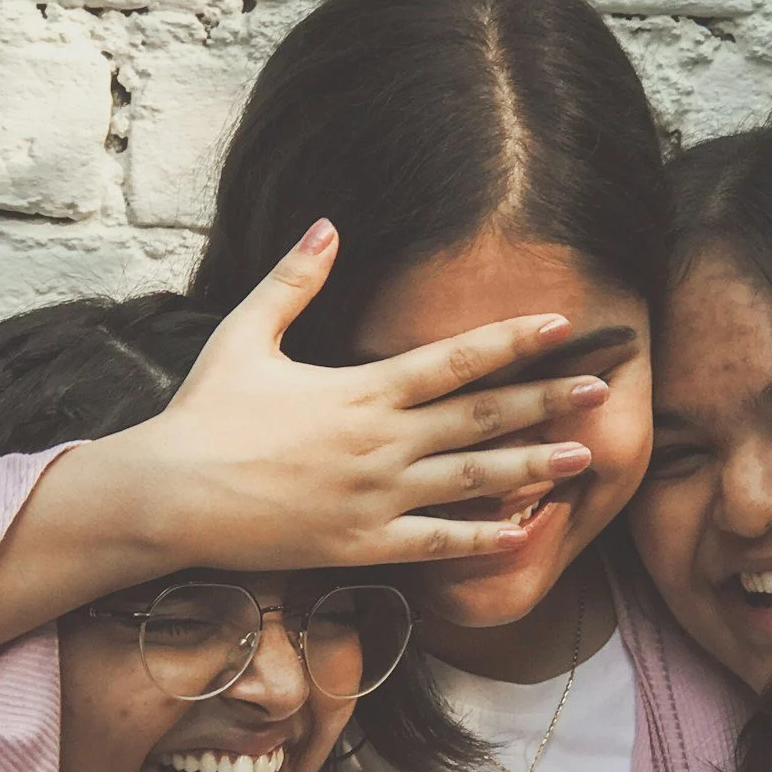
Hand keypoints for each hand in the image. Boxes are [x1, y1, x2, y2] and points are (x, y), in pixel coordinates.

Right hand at [100, 218, 611, 569]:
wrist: (170, 496)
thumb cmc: (204, 414)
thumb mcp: (245, 335)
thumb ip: (294, 280)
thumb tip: (328, 226)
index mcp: (362, 389)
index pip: (455, 358)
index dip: (512, 340)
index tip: (560, 325)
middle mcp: (381, 443)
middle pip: (482, 417)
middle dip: (546, 401)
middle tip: (601, 389)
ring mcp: (376, 498)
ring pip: (473, 481)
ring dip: (534, 467)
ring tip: (586, 457)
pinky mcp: (362, 544)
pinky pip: (436, 544)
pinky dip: (482, 540)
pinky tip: (524, 534)